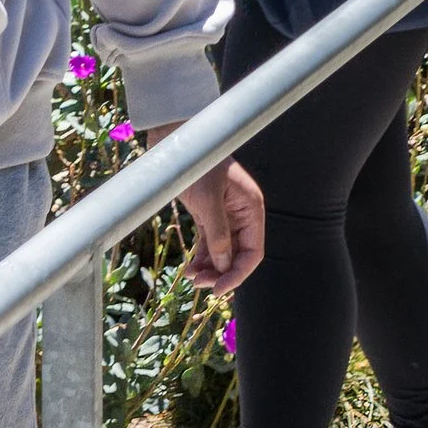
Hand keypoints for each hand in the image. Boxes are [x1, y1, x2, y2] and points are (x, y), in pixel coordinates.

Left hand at [148, 122, 265, 292]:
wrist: (174, 138)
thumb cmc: (195, 163)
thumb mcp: (208, 201)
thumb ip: (219, 234)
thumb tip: (225, 266)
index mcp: (251, 208)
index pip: (253, 251)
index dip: (238, 273)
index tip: (218, 289)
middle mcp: (241, 213)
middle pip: (237, 254)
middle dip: (221, 272)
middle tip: (199, 285)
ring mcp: (224, 213)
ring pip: (222, 250)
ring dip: (209, 267)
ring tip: (191, 278)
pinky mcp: (206, 212)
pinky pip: (208, 241)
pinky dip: (201, 256)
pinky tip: (190, 269)